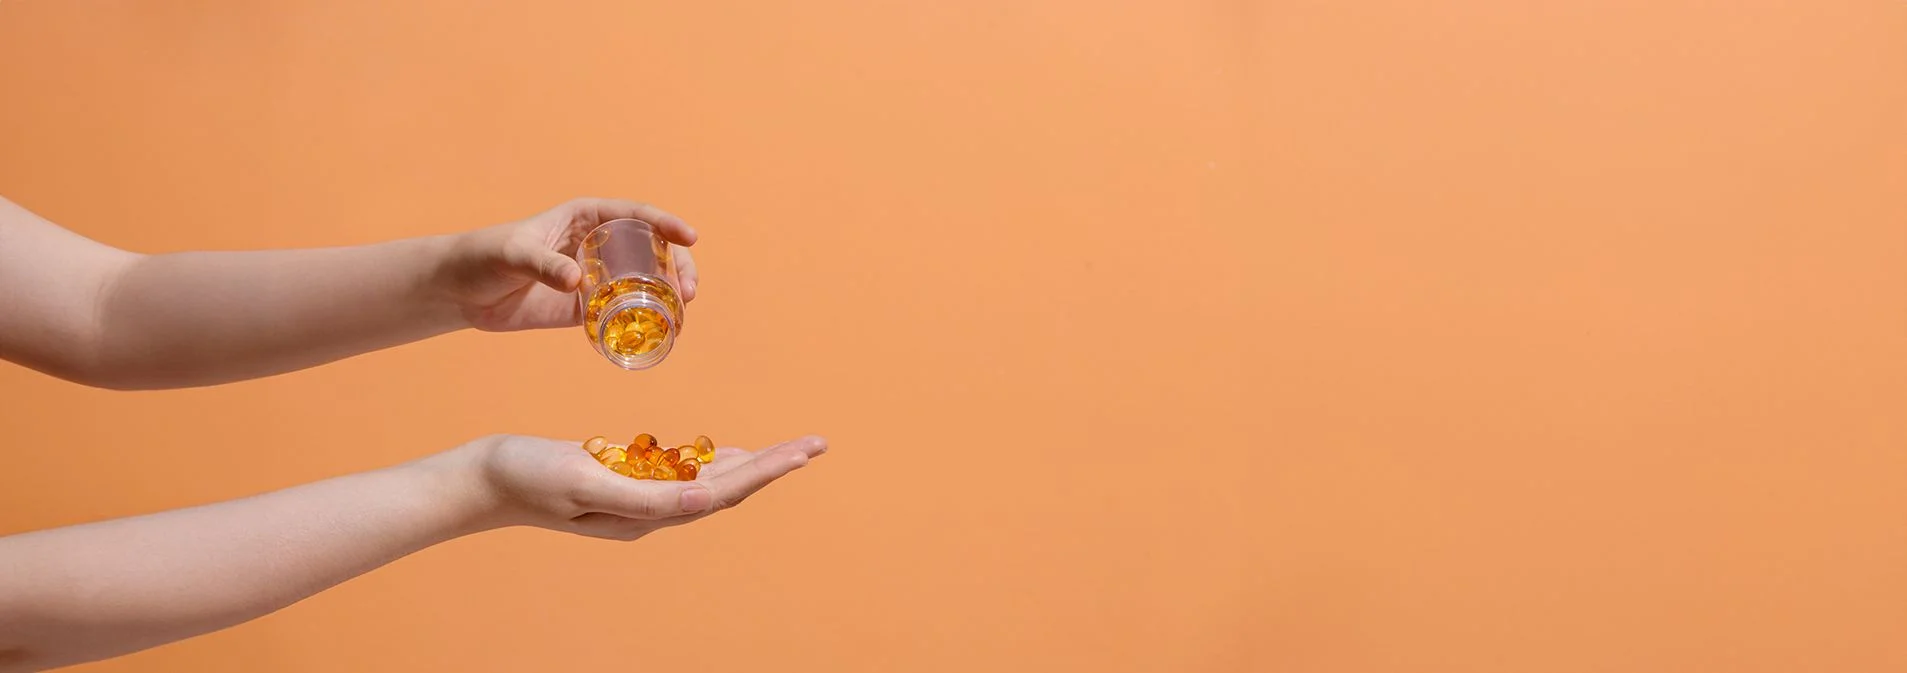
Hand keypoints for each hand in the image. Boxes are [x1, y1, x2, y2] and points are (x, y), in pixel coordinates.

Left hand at [436, 198, 701, 331]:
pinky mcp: (584, 306)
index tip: (690, 237)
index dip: (667, 223)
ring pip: (643, 281)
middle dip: (679, 267)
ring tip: (682, 313)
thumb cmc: (483, 256)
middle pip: (652, 250)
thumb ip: (544, 264)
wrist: (460, 290)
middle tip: (688, 291)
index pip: (637, 215)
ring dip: (668, 296)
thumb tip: (577, 282)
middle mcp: (597, 243)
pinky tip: (657, 333)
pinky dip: (642, 321)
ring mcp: (594, 276)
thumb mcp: (514, 253)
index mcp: (586, 216)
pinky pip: (621, 312)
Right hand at [443, 434, 826, 540]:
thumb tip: (703, 498)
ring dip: (747, 464)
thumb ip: (644, 495)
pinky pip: (677, 473)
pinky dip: (706, 460)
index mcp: (647, 513)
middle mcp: (649, 513)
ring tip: (787, 450)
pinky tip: (719, 451)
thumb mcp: (584, 479)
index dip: (768, 469)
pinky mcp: (621, 483)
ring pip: (706, 482)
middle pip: (725, 487)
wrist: (482, 480)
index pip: (722, 490)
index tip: (806, 450)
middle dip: (773, 465)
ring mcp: (635, 500)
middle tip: (816, 444)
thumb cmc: (527, 475)